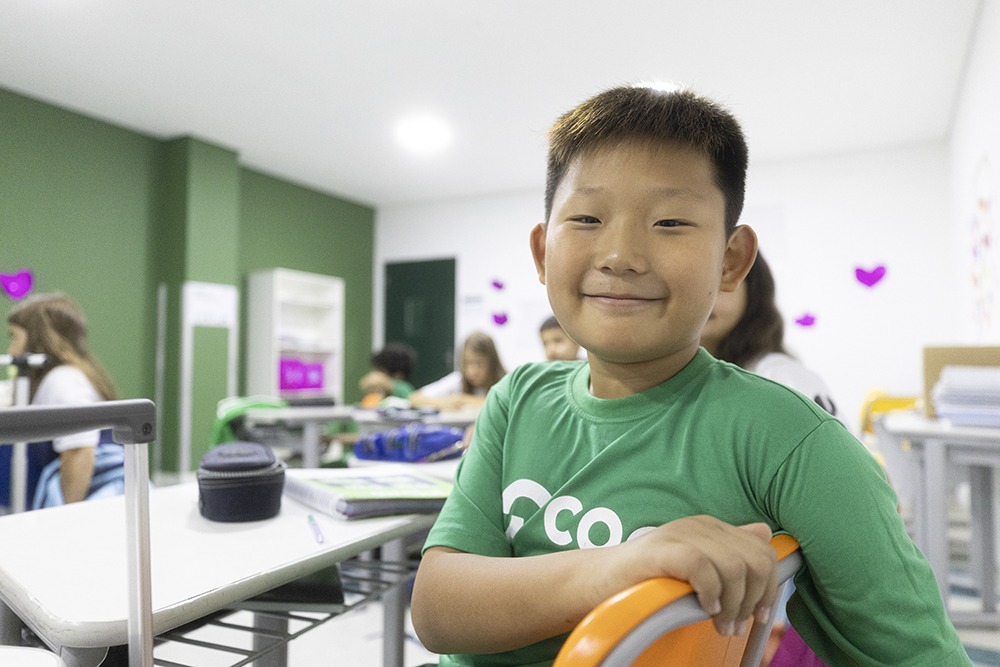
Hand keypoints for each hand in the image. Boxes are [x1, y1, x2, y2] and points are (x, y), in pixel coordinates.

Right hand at [611, 515, 776, 636]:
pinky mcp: (662, 549)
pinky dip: (709, 593)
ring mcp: (680, 534)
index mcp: (712, 528)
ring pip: (733, 568)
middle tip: (735, 626)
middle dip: (753, 600)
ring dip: (732, 605)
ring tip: (719, 625)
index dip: (769, 588)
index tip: (759, 616)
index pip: (762, 552)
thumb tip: (764, 533)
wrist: (601, 580)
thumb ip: (729, 550)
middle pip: (754, 561)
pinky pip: (702, 568)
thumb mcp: (696, 564)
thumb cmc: (649, 578)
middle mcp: (700, 525)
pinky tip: (703, 607)